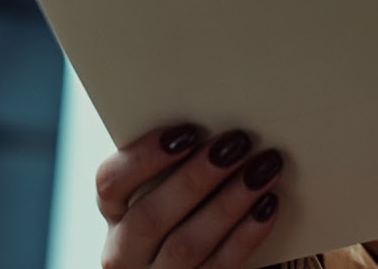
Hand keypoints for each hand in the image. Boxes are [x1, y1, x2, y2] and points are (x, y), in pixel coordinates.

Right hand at [96, 123, 286, 268]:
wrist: (191, 264)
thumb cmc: (187, 208)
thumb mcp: (168, 188)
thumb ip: (178, 162)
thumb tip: (219, 124)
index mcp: (115, 213)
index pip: (110, 183)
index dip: (145, 156)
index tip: (187, 132)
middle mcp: (125, 251)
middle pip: (149, 216)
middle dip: (196, 178)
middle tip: (237, 143)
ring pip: (186, 245)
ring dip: (228, 203)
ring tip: (262, 169)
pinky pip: (220, 267)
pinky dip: (246, 235)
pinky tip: (268, 205)